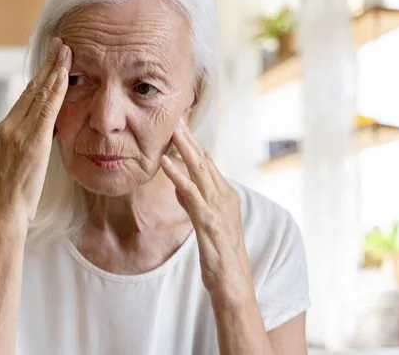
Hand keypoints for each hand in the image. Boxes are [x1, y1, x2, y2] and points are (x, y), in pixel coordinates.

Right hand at [0, 37, 71, 229]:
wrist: (3, 212)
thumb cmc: (13, 195)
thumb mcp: (19, 163)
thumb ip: (28, 144)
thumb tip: (44, 133)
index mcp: (5, 130)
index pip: (26, 97)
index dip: (40, 77)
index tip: (52, 62)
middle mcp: (8, 125)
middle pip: (31, 88)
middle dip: (48, 65)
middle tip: (60, 44)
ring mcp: (17, 131)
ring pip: (39, 93)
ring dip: (55, 70)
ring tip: (66, 50)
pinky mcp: (30, 139)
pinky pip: (46, 109)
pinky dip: (56, 89)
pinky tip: (65, 74)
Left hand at [160, 118, 253, 298]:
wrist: (233, 281)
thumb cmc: (220, 253)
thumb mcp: (206, 222)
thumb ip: (194, 201)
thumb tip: (180, 185)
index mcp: (225, 195)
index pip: (208, 163)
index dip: (194, 144)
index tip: (181, 126)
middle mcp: (225, 196)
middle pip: (204, 161)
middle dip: (190, 138)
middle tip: (177, 117)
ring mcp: (218, 207)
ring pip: (200, 171)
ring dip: (185, 148)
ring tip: (172, 129)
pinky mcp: (208, 220)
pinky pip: (190, 193)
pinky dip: (177, 175)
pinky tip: (166, 162)